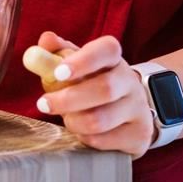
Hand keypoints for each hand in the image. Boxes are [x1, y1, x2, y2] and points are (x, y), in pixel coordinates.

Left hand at [31, 32, 154, 158]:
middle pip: (104, 89)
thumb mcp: (76, 65)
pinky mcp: (139, 135)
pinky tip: (82, 131)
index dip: (83, 61)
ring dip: (74, 121)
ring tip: (66, 118)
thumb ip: (58, 52)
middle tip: (43, 104)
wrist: (128, 111)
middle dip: (68, 99)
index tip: (58, 73)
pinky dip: (85, 137)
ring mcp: (139, 109)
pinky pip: (104, 141)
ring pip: (101, 120)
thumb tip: (45, 40)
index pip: (107, 50)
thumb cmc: (93, 83)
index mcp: (114, 58)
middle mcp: (131, 81)